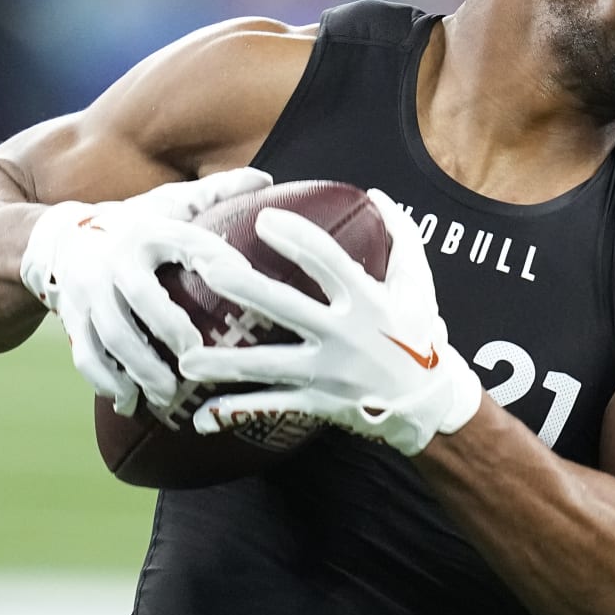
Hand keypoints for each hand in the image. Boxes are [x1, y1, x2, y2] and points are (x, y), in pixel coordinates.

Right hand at [19, 167, 275, 417]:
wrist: (60, 239)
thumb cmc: (135, 224)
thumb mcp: (170, 202)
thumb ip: (218, 192)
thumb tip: (267, 178)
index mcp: (147, 230)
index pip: (187, 243)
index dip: (216, 259)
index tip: (247, 281)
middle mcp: (113, 260)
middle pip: (140, 299)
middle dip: (168, 331)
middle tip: (198, 360)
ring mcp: (87, 293)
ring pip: (111, 336)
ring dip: (140, 368)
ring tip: (168, 394)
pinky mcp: (71, 320)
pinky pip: (86, 357)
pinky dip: (107, 383)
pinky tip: (130, 402)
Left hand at [178, 188, 482, 455]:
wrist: (428, 403)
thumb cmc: (419, 334)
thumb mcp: (419, 284)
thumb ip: (402, 236)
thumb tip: (378, 195)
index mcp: (369, 301)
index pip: (329, 263)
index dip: (297, 238)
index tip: (264, 219)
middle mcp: (346, 336)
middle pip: (287, 308)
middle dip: (245, 287)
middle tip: (206, 266)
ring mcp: (329, 374)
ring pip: (269, 367)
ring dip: (226, 364)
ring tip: (186, 359)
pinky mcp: (319, 403)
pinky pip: (272, 409)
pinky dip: (236, 414)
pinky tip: (201, 419)